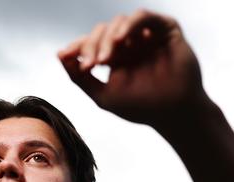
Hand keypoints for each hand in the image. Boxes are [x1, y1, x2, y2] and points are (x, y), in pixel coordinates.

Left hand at [58, 9, 207, 128]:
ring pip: (120, 22)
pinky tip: (120, 41)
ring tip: (104, 58)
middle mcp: (131, 43)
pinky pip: (143, 17)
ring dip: (108, 38)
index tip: (64, 55)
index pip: (91, 44)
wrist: (173, 114)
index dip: (77, 47)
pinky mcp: (165, 29)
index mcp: (116, 57)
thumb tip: (59, 56)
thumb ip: (80, 79)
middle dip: (92, 45)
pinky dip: (129, 25)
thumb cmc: (141, 108)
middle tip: (90, 65)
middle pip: (102, 31)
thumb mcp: (103, 96)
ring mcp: (147, 35)